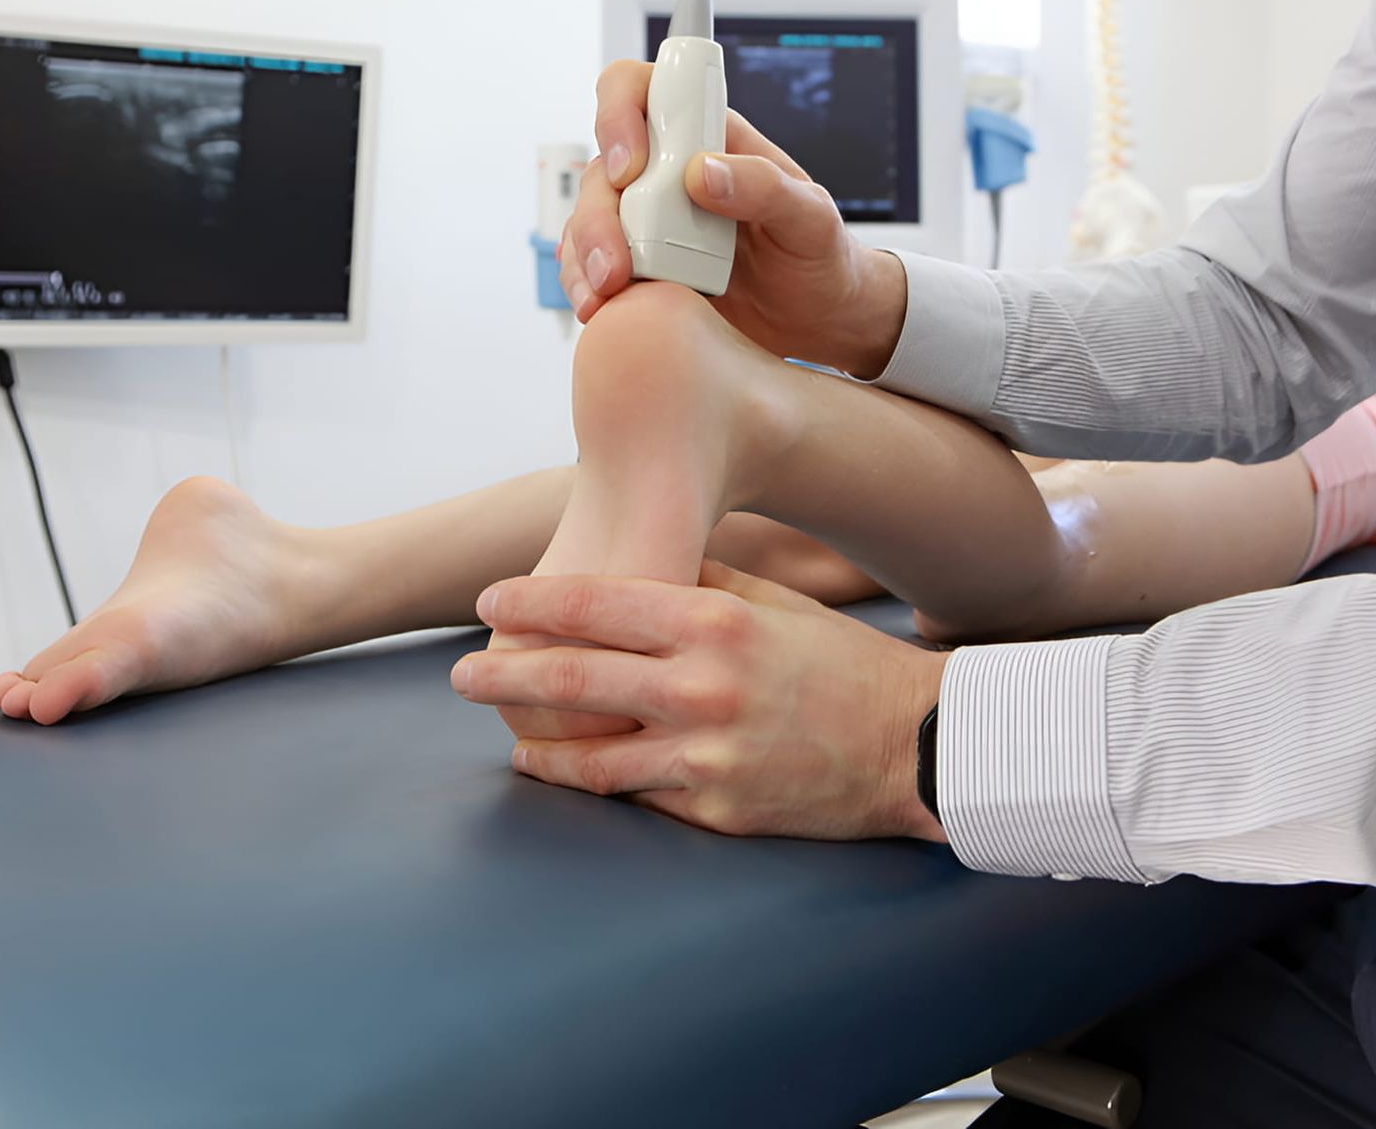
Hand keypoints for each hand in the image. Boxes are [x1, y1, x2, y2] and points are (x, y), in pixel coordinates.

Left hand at [451, 560, 949, 843]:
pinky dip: (594, 787)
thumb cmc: (839, 662)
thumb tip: (627, 564)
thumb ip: (699, 582)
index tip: (487, 605)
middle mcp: (703, 687)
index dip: (529, 606)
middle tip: (460, 676)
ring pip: (590, 757)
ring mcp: (707, 755)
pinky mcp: (717, 811)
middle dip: (503, 677)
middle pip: (573, 680)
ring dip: (536, 746)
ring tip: (505, 739)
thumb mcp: (774, 603)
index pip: (594, 607)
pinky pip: (638, 798)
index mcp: (714, 622)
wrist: (915, 744)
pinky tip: (568, 776)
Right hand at [557, 61, 908, 377]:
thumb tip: (702, 172)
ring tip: (606, 296)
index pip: (640, 91)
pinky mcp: (638, 266)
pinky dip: (585, 285)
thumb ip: (764, 188)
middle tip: (617, 266)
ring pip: (586, 218)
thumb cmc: (819, 254)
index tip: (631, 167)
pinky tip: (600, 309)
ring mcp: (646, 221)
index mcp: (706, 137)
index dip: (620, 115)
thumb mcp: (811, 218)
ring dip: (585, 256)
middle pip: (600, 167)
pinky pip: (589, 265)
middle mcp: (665, 172)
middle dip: (596, 215)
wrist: (817, 318)